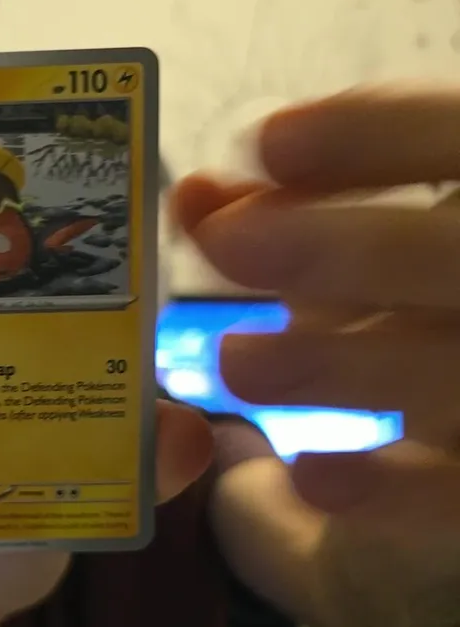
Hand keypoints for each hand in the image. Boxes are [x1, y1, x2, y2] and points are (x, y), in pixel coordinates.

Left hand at [170, 83, 459, 530]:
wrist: (445, 438)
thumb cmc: (399, 311)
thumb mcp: (346, 253)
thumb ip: (274, 216)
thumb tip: (193, 197)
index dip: (379, 134)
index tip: (270, 141)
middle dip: (350, 247)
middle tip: (229, 244)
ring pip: (459, 371)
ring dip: (347, 364)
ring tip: (237, 363)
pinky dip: (396, 492)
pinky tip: (309, 480)